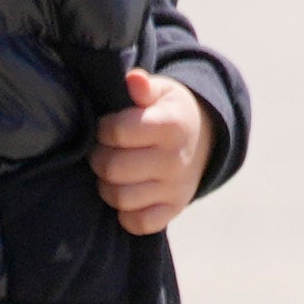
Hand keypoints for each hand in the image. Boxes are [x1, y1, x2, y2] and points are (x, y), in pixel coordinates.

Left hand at [94, 68, 213, 233]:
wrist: (204, 140)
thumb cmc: (168, 112)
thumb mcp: (162, 92)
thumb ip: (144, 86)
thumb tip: (133, 79)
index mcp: (171, 126)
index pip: (118, 132)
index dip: (103, 128)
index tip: (107, 126)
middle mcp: (175, 160)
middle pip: (113, 168)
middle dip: (99, 158)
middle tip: (104, 150)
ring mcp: (175, 189)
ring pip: (121, 198)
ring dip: (107, 186)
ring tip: (112, 172)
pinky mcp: (174, 210)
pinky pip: (139, 224)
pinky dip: (126, 213)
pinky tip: (127, 194)